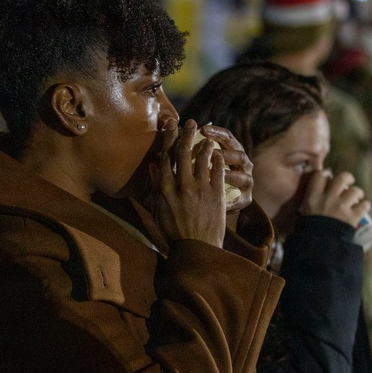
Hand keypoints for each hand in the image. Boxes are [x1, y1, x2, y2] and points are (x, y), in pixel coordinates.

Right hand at [149, 120, 225, 247]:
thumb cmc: (173, 232)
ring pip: (203, 159)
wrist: (196, 250)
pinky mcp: (216, 196)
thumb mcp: (157, 210)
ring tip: (207, 137)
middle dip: (187, 134)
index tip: (170, 124)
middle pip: (184, 153)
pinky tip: (218, 154)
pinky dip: (218, 161)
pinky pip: (218, 172)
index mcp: (165, 189)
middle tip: (190, 122)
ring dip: (204, 145)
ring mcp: (200, 190)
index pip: (165, 156)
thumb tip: (153, 165)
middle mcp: (182, 186)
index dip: (168, 138)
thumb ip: (155, 187)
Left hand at [200, 123, 252, 212]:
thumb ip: (193, 150)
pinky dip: (229, 200)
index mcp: (232, 150)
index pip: (227, 138)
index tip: (203, 129)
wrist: (212, 208)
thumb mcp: (201, 161)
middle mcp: (242, 164)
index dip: (217, 132)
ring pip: (243, 176)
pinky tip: (215, 200)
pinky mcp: (246, 198)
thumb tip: (178, 133)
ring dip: (229, 176)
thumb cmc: (203, 179)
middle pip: (238, 154)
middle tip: (210, 151)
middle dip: (225, 153)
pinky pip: (240, 199)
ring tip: (215, 180)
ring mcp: (246, 181)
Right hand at [301, 169, 370, 227]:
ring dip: (357, 193)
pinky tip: (362, 209)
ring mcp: (341, 207)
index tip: (328, 179)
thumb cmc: (307, 233)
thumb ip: (309, 204)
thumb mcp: (302, 215)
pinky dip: (365, 206)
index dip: (326, 175)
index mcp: (313, 197)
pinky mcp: (352, 217)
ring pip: (355, 191)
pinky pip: (364, 206)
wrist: (317, 249)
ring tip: (357, 197)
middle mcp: (328, 198)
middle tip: (348, 183)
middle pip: (342, 178)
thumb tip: (316, 195)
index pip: (320, 175)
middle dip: (347, 178)